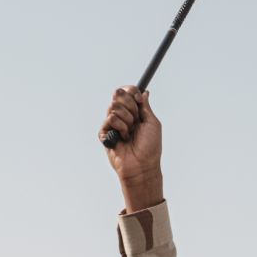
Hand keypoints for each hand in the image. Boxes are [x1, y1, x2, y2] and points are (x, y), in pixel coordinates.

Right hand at [100, 86, 163, 210]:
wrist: (142, 164)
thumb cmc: (151, 147)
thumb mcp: (152, 123)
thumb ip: (145, 107)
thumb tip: (144, 92)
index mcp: (135, 113)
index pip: (128, 93)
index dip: (131, 91)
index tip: (137, 96)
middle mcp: (123, 116)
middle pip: (118, 95)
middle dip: (130, 106)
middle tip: (136, 120)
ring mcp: (113, 124)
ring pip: (114, 107)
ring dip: (127, 120)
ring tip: (130, 133)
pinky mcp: (104, 132)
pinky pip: (110, 119)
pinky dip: (120, 128)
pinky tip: (123, 139)